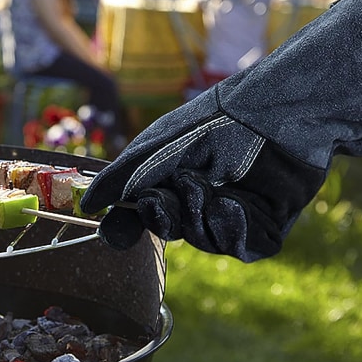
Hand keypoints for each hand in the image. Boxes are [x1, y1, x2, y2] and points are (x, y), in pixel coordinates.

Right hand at [81, 87, 322, 262]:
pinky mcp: (264, 224)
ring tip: (212, 189)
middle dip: (169, 216)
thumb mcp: (155, 148)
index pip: (149, 214)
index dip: (138, 222)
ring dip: (201, 217)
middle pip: (176, 230)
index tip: (124, 229)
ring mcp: (234, 211)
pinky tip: (235, 204)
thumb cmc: (210, 123)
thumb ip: (121, 178)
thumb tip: (89, 206)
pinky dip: (232, 228)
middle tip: (170, 193)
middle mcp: (204, 196)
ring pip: (205, 240)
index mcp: (176, 178)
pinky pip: (240, 246)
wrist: (272, 115)